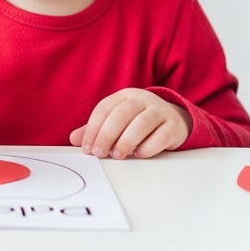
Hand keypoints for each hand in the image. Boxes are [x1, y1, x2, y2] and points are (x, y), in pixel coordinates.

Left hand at [70, 88, 190, 158]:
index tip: (87, 148)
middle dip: (106, 136)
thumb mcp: (118, 121)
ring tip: (117, 155)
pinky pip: (160, 137)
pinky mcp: (174, 126)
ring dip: (126, 142)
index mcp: (125, 95)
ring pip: (141, 124)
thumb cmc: (140, 121)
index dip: (92, 129)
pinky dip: (147, 148)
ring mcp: (160, 111)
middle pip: (120, 115)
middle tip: (99, 153)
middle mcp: (143, 100)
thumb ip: (97, 129)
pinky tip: (138, 154)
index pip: (104, 109)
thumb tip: (74, 139)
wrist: (175, 120)